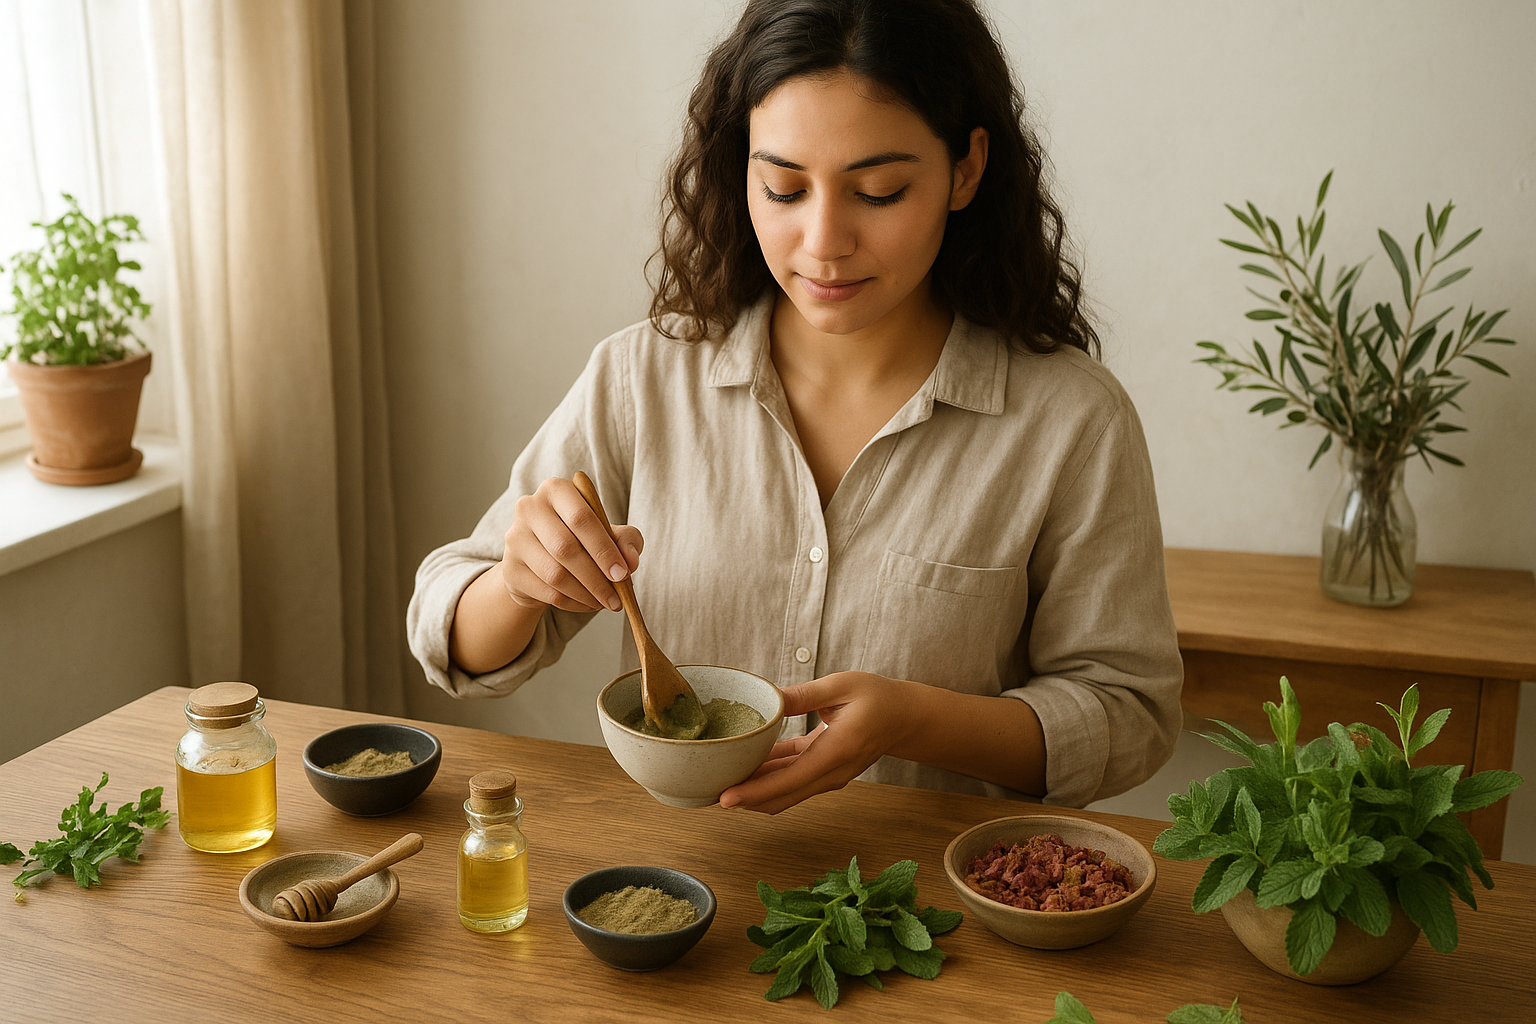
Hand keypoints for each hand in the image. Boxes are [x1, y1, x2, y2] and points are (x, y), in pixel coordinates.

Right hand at [499, 476, 643, 612]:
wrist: (540, 560)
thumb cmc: (580, 539)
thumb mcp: (607, 533)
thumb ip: (626, 540)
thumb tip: (631, 561)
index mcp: (556, 490)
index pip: (582, 517)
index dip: (604, 548)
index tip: (622, 574)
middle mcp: (530, 508)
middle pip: (566, 548)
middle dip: (597, 578)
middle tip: (617, 597)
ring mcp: (515, 538)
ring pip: (555, 574)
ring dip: (586, 594)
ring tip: (605, 602)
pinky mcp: (510, 569)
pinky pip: (547, 592)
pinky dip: (573, 603)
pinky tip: (587, 603)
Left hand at [718, 672, 914, 814]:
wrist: (906, 717)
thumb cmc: (878, 698)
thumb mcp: (842, 685)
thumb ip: (805, 695)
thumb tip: (771, 697)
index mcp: (837, 751)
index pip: (791, 781)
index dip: (756, 791)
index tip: (726, 798)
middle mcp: (832, 773)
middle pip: (783, 796)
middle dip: (745, 799)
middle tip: (708, 794)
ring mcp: (829, 776)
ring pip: (785, 793)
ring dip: (754, 792)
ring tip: (719, 783)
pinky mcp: (824, 771)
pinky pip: (792, 780)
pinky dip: (768, 779)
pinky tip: (745, 768)